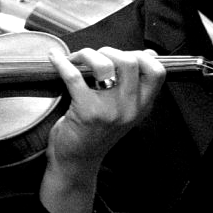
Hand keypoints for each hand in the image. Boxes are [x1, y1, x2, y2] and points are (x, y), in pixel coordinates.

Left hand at [39, 47, 164, 212]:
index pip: (157, 72)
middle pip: (130, 61)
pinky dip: (62, 63)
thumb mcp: (124, 112)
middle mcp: (130, 109)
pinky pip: (74, 76)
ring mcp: (110, 111)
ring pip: (104, 65)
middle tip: (95, 57)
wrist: (77, 162)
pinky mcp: (86, 112)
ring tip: (77, 59)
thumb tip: (148, 55)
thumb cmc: (96, 133)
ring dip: (88, 54)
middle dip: (110, 50)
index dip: (142, 56)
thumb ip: (135, 88)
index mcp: (142, 107)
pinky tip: (54, 58)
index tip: (124, 54)